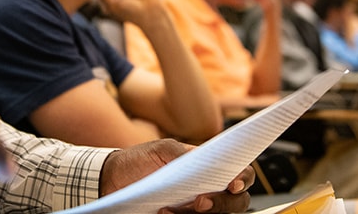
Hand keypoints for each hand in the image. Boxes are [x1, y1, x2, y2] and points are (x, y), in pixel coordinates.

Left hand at [100, 139, 253, 213]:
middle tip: (200, 203)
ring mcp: (198, 210)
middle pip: (237, 203)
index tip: (233, 184)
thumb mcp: (163, 149)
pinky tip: (162, 213)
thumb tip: (202, 163)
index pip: (242, 174)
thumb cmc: (141, 159)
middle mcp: (211, 191)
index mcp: (212, 168)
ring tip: (169, 209)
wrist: (114, 179)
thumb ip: (185, 154)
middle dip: (223, 204)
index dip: (244, 179)